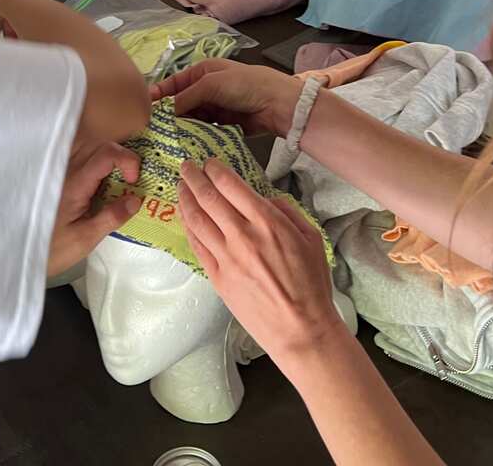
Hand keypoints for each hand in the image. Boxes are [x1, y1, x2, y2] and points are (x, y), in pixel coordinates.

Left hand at [47, 141, 141, 277]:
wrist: (20, 253)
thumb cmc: (53, 248)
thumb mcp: (85, 239)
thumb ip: (111, 217)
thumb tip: (135, 199)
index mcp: (76, 183)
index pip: (106, 154)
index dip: (127, 160)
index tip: (134, 181)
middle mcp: (68, 172)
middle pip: (100, 146)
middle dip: (122, 157)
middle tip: (131, 181)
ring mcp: (63, 173)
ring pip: (91, 150)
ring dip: (110, 160)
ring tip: (119, 182)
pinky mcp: (60, 180)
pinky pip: (82, 161)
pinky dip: (98, 165)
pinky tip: (102, 185)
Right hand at [151, 60, 303, 137]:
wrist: (277, 104)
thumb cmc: (244, 85)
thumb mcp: (211, 85)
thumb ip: (185, 98)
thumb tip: (161, 112)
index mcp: (202, 71)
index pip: (173, 83)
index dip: (158, 95)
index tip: (142, 109)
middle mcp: (205, 89)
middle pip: (180, 103)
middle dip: (168, 116)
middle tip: (151, 131)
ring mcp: (214, 108)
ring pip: (189, 119)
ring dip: (180, 128)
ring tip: (164, 141)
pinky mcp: (221, 125)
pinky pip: (202, 131)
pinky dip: (193, 136)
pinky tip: (183, 145)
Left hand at [178, 158, 348, 373]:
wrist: (300, 329)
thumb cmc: (311, 284)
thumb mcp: (312, 238)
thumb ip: (288, 212)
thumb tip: (266, 200)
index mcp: (268, 222)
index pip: (231, 186)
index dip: (215, 170)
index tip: (209, 162)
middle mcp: (243, 236)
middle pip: (209, 198)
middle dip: (194, 177)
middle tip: (186, 166)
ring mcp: (226, 258)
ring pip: (197, 220)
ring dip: (185, 198)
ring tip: (180, 186)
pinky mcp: (217, 277)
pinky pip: (197, 245)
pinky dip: (188, 226)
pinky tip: (184, 216)